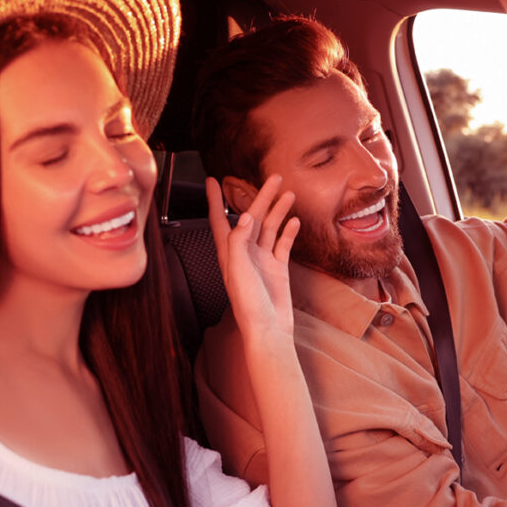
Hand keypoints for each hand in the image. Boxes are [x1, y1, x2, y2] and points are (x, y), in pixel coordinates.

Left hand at [206, 175, 299, 338]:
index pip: (219, 220)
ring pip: (270, 227)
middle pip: (253, 217)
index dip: (215, 200)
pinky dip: (289, 231)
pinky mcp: (278, 268)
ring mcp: (262, 260)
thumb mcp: (238, 270)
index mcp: (229, 253)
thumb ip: (239, 241)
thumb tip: (246, 216)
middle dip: (262, 196)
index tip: (211, 180)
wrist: (269, 329)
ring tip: (289, 193)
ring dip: (279, 210)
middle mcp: (244, 253)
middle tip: (273, 177)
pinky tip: (295, 220)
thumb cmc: (249, 305)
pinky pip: (283, 244)